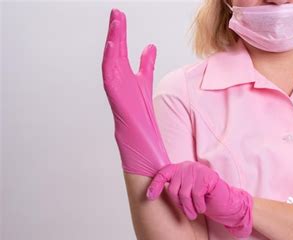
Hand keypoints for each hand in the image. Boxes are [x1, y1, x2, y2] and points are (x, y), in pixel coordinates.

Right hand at [101, 8, 169, 176]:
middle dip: (116, 31)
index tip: (121, 15)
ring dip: (113, 41)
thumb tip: (150, 46)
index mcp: (126, 75)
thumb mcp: (145, 81)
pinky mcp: (116, 97)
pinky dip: (111, 61)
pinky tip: (114, 46)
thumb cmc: (141, 115)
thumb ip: (146, 64)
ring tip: (116, 23)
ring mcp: (116, 88)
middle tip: (117, 13)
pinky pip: (110, 76)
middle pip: (117, 51)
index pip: (123, 49)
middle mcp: (119, 80)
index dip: (121, 32)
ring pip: (112, 60)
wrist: (140, 142)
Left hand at [146, 161, 252, 237]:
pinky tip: (202, 208)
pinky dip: (198, 205)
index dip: (155, 185)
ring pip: (184, 193)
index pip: (162, 174)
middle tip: (188, 214)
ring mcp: (198, 170)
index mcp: (180, 169)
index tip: (149, 197)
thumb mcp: (186, 194)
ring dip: (188, 208)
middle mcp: (187, 167)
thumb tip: (150, 196)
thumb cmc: (204, 200)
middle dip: (178, 204)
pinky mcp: (207, 177)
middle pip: (173, 188)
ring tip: (194, 214)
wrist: (226, 202)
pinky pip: (196, 195)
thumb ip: (174, 190)